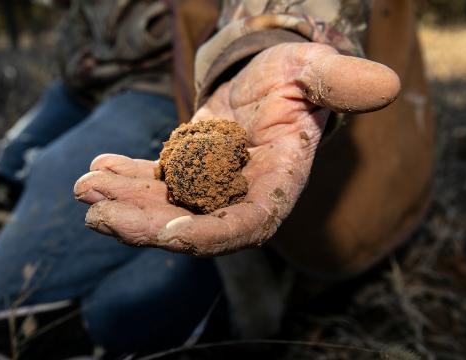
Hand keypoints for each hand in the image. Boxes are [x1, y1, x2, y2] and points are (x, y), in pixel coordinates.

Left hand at [74, 42, 399, 255]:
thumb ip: (339, 82)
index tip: (163, 233)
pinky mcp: (187, 176)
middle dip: (141, 223)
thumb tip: (383, 84)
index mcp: (275, 185)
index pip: (244, 225)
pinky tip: (96, 168)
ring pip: (163, 209)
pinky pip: (153, 186)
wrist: (268, 81)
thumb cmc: (295, 78)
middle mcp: (240, 198)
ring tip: (83, 185)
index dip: (205, 234)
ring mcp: (209, 191)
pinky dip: (124, 180)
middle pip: (190, 226)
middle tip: (94, 209)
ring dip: (122, 203)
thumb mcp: (313, 72)